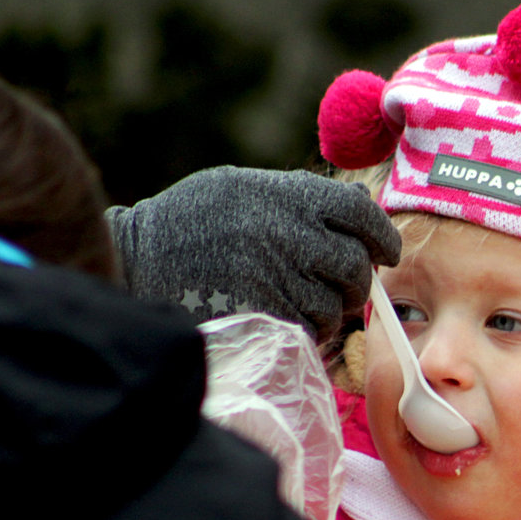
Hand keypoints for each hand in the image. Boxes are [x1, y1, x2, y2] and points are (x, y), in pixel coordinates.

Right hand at [108, 166, 399, 341]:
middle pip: (354, 264)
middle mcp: (285, 230)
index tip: (386, 253)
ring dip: (330, 313)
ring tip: (310, 306)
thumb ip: (299, 199)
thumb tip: (363, 208)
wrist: (134, 258)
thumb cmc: (192, 222)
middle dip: (356, 283)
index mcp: (284, 194)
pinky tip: (287, 320)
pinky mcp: (261, 312)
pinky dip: (306, 330)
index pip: (358, 212)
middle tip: (345, 290)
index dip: (381, 235)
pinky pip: (306, 328)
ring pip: (333, 304)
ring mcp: (273, 273)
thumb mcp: (242, 188)